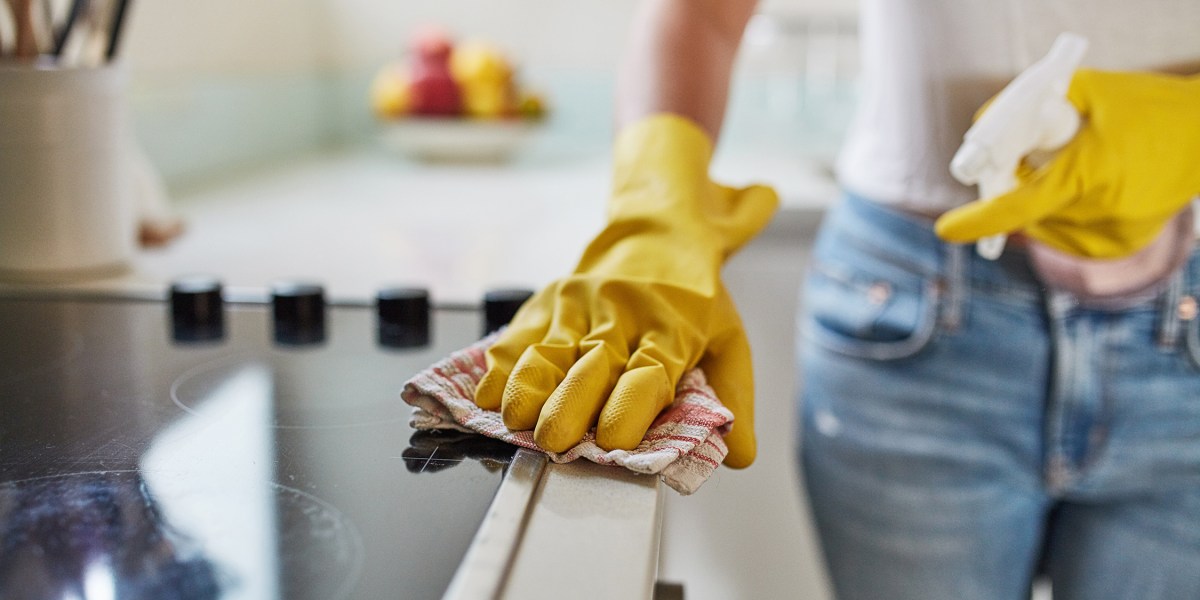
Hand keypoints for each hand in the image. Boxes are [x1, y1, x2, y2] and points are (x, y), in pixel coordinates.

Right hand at [473, 115, 777, 466]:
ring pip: (549, 350)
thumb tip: (739, 457)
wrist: (657, 230)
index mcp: (670, 329)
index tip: (614, 438)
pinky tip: (487, 394)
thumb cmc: (692, 298)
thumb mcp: (728, 338)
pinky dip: (500, 366)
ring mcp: (580, 306)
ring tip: (515, 420)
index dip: (630, 406)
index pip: (649, 371)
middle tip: (555, 441)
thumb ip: (732, 397)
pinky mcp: (549, 302)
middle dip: (570, 405)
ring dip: (529, 386)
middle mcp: (622, 315)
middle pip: (592, 364)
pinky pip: (519, 336)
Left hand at [936, 69, 1199, 257]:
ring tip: (1080, 163)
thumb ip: (1030, 108)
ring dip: (1041, 197)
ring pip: (1042, 222)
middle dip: (1016, 186)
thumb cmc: (1146, 106)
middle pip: (1026, 209)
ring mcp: (1110, 236)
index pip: (1020, 206)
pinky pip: (1064, 230)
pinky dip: (1061, 209)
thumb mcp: (1087, 91)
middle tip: (1029, 157)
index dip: (979, 221)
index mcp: (1090, 174)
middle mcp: (1099, 213)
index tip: (947, 230)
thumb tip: (985, 126)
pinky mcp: (1115, 247)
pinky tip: (1092, 183)